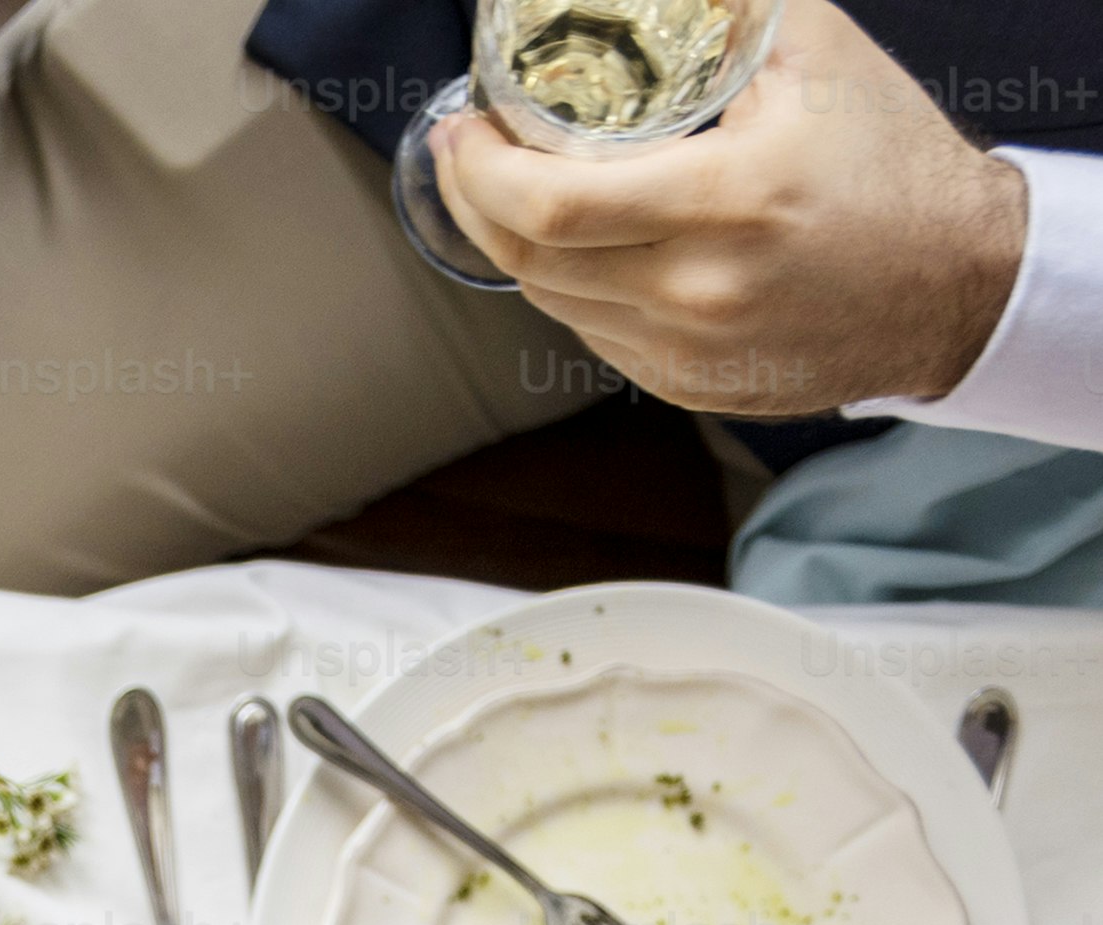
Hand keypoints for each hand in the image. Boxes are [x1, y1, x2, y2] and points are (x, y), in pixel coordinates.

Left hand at [427, 0, 1023, 418]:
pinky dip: (570, 285)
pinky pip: (593, 333)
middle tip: (467, 152)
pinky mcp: (686, 386)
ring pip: (551, 301)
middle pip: (529, 259)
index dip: (482, 170)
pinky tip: (576, 243)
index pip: (552, 205)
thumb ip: (725, 14)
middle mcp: (699, 291)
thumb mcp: (817, 58)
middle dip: (476, 201)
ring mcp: (688, 351)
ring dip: (515, 244)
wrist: (959, 280)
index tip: (464, 128)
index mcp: (730, 204)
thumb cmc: (890, 159)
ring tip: (508, 189)